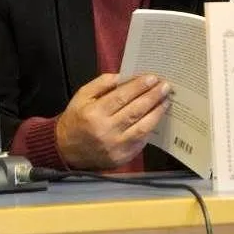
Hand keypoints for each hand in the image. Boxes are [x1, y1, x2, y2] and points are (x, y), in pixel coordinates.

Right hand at [55, 73, 170, 169]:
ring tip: (166, 101)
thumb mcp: (81, 96)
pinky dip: (150, 128)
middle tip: (166, 86)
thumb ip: (100, 84)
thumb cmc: (75, 120)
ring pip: (143, 127)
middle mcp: (106, 130)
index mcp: (94, 113)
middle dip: (152, 97)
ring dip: (157, 112)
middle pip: (135, 111)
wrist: (67, 149)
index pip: (121, 97)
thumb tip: (123, 77)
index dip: (139, 87)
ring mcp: (116, 146)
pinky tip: (156, 118)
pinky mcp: (123, 157)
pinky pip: (141, 141)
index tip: (152, 78)